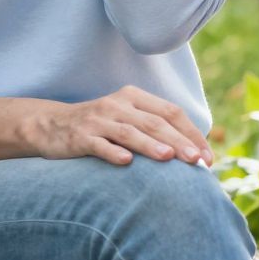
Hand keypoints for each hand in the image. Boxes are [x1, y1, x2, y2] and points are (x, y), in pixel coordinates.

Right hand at [22, 86, 214, 167]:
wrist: (51, 125)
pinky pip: (99, 145)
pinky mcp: (80, 136)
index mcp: (134, 97)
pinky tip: (126, 162)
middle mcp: (118, 104)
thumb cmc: (100, 127)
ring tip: (170, 158)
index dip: (191, 133)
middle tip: (198, 161)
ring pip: (130, 132)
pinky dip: (113, 152)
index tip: (208, 157)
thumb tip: (193, 151)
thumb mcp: (126, 118)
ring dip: (151, 145)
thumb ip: (154, 128)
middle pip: (155, 122)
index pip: (170, 111)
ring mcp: (98, 120)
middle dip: (179, 142)